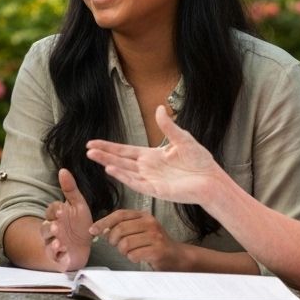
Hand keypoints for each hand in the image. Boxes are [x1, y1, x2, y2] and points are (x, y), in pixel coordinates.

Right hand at [40, 169, 94, 271]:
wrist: (83, 246)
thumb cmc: (79, 224)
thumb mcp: (78, 205)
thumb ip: (70, 189)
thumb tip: (63, 169)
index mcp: (56, 216)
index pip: (51, 211)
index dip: (55, 211)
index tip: (62, 210)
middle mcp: (51, 229)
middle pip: (45, 227)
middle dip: (50, 227)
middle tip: (57, 226)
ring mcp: (53, 243)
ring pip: (47, 242)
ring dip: (52, 241)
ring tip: (60, 241)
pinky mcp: (58, 256)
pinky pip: (53, 256)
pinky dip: (57, 254)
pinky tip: (63, 251)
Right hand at [87, 106, 217, 203]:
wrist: (212, 180)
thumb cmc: (200, 161)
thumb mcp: (183, 139)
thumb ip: (168, 126)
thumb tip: (159, 108)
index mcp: (151, 156)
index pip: (125, 151)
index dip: (109, 147)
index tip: (93, 143)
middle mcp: (147, 168)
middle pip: (120, 160)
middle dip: (103, 155)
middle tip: (87, 150)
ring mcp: (150, 180)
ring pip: (124, 171)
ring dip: (109, 164)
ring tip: (93, 156)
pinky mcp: (156, 191)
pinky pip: (136, 183)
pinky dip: (123, 176)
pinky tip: (111, 169)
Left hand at [90, 209, 188, 269]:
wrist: (177, 257)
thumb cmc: (155, 244)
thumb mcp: (140, 230)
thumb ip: (123, 227)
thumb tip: (102, 229)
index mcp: (143, 215)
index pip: (119, 214)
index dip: (103, 222)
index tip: (93, 230)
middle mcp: (150, 223)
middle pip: (119, 229)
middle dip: (113, 241)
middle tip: (118, 246)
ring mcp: (155, 236)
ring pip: (125, 243)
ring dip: (123, 251)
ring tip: (130, 252)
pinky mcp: (158, 250)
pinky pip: (134, 254)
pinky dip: (132, 258)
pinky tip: (138, 257)